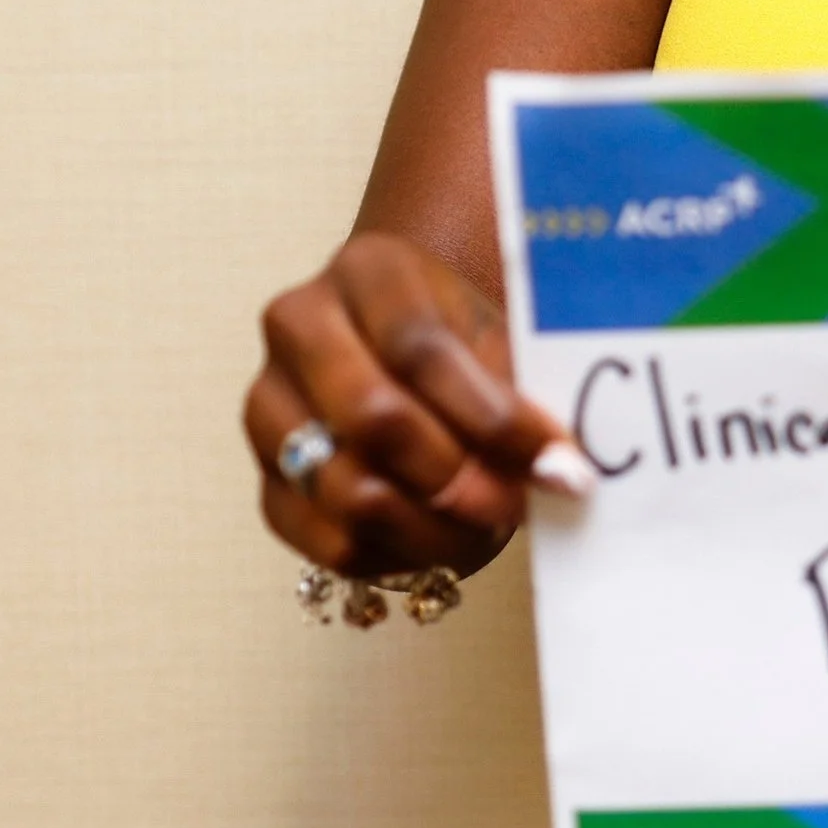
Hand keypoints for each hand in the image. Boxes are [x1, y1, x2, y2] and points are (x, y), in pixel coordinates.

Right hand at [244, 232, 590, 579]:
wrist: (399, 341)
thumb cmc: (461, 336)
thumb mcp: (497, 332)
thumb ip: (520, 390)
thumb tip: (560, 471)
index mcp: (369, 271)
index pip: (423, 349)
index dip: (496, 417)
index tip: (561, 462)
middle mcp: (301, 330)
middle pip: (374, 418)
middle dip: (459, 476)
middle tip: (517, 503)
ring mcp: (270, 409)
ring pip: (347, 489)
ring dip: (434, 527)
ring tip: (489, 529)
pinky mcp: (267, 483)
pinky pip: (328, 542)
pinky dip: (398, 555)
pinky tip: (446, 543)